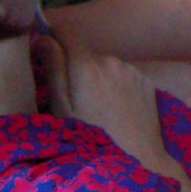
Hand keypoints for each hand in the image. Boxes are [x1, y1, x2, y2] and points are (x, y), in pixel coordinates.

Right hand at [43, 36, 175, 172]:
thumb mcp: (61, 109)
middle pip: (87, 56)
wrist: (138, 159)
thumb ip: (53, 69)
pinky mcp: (147, 81)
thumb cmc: (91, 139)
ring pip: (107, 67)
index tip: (48, 53)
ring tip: (99, 109)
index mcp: (86, 65)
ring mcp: (132, 70)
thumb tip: (43, 38)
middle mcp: (111, 60)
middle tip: (76, 101)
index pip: (66, 32)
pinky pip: (126, 77)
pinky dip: (119, 87)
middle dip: (79, 70)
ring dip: (101, 79)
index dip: (54, 39)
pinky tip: (118, 110)